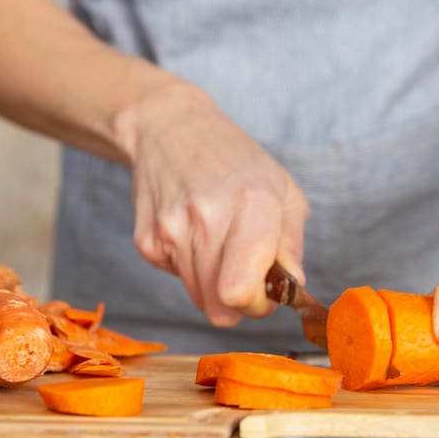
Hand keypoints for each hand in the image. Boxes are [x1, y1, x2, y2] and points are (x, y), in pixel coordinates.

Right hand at [123, 82, 308, 326]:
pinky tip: (195, 234)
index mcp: (250, 204)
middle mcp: (206, 219)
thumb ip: (292, 244)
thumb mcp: (283, 189)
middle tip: (248, 274)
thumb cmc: (235, 160)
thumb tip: (292, 286)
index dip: (258, 306)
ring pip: (199, 299)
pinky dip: (191, 268)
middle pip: (220, 308)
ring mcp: (170, 231)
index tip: (266, 293)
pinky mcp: (146, 241)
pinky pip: (177, 280)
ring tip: (222, 245)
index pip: (239, 290)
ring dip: (216, 285)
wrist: (170, 129)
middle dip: (240, 301)